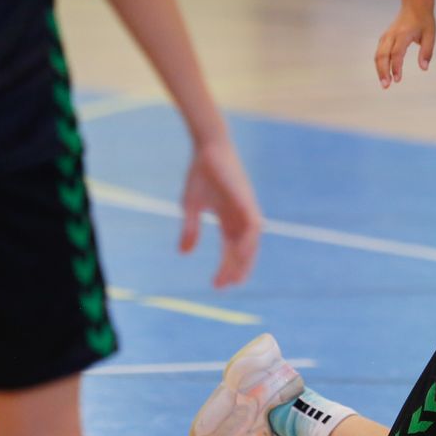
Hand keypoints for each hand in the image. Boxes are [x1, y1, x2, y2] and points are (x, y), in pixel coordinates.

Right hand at [179, 135, 259, 288]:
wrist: (208, 148)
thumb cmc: (201, 174)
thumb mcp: (191, 206)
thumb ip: (190, 230)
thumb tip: (183, 254)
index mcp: (229, 220)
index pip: (231, 250)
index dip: (225, 267)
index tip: (216, 285)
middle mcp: (241, 218)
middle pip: (243, 251)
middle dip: (236, 269)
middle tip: (227, 286)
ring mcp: (247, 211)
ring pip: (251, 243)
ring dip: (244, 261)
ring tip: (235, 278)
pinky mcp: (248, 202)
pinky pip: (253, 228)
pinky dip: (248, 243)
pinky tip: (240, 255)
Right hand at [375, 3, 435, 87]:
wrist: (414, 5)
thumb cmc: (423, 20)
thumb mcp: (430, 35)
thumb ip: (427, 52)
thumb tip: (424, 68)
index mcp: (403, 34)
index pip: (397, 53)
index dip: (396, 67)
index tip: (398, 79)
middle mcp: (392, 35)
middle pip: (383, 55)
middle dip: (383, 71)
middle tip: (386, 86)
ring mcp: (386, 35)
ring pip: (378, 54)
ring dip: (379, 69)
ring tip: (384, 84)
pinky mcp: (385, 38)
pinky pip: (379, 52)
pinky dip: (380, 64)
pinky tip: (384, 74)